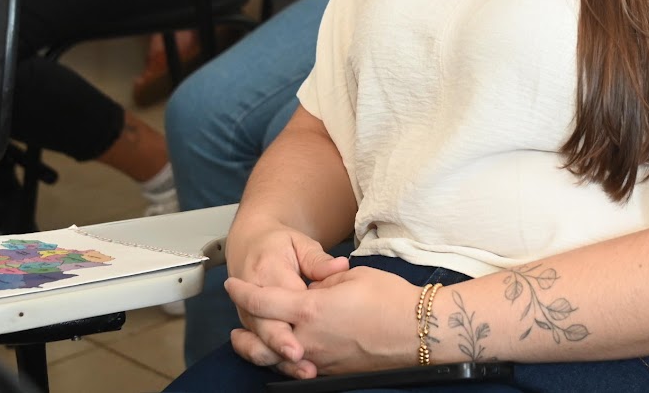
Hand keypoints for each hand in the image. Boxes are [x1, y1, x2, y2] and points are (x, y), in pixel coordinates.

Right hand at [223, 219, 350, 372]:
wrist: (248, 246)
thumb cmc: (278, 245)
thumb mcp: (299, 243)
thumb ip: (318, 259)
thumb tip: (339, 266)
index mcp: (267, 272)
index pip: (278, 297)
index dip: (294, 314)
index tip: (305, 327)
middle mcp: (254, 299)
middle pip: (265, 326)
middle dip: (281, 344)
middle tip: (300, 357)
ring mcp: (250, 316)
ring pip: (261, 343)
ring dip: (280, 360)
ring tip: (305, 371)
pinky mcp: (253, 327)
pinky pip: (262, 347)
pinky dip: (278, 362)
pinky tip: (299, 371)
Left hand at [226, 265, 415, 378]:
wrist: (417, 330)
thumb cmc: (389, 298)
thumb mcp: (352, 276)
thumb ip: (324, 280)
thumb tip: (313, 286)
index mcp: (310, 309)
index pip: (264, 301)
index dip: (243, 292)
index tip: (232, 285)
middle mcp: (308, 338)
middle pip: (261, 341)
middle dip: (243, 334)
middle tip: (234, 328)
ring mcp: (320, 358)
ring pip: (276, 361)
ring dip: (259, 352)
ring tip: (249, 345)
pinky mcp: (332, 371)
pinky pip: (300, 367)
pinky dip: (285, 361)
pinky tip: (287, 354)